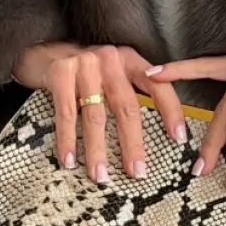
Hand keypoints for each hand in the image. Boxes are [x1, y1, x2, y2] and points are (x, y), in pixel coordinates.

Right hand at [12, 41, 188, 183]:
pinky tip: (69, 160)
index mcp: (130, 59)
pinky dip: (67, 140)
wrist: (46, 49)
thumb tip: (159, 132)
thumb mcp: (115, 71)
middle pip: (126, 106)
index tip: (179, 138)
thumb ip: (133, 91)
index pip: (157, 86)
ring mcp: (84, 66)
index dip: (170, 111)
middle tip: (137, 172)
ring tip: (100, 175)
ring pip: (95, 115)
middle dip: (132, 143)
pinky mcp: (60, 74)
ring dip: (97, 150)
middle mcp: (110, 60)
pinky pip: (66, 114)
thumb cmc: (89, 69)